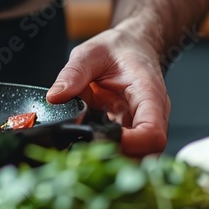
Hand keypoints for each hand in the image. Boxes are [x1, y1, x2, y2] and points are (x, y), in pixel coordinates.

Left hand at [46, 23, 169, 156]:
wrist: (132, 46)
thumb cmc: (118, 48)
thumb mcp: (90, 53)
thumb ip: (73, 73)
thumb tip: (55, 96)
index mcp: (148, 94)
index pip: (152, 134)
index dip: (129, 145)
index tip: (100, 141)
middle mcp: (151, 115)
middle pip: (147, 154)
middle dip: (118, 161)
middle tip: (84, 155)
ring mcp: (141, 126)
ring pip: (138, 158)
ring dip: (112, 162)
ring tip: (82, 155)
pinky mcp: (129, 131)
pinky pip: (125, 152)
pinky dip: (107, 156)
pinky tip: (85, 152)